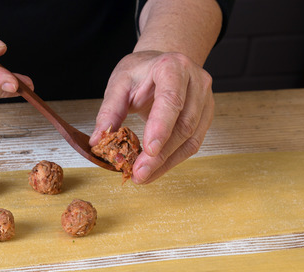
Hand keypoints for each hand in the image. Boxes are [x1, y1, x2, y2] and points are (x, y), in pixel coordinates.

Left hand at [91, 51, 213, 183]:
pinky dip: (173, 160)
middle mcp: (195, 82)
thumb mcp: (119, 83)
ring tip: (144, 176)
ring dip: (166, 162)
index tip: (150, 150)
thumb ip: (109, 111)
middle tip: (139, 173)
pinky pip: (193, 143)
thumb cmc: (141, 72)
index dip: (162, 126)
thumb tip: (98, 140)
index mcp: (173, 67)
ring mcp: (205, 100)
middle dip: (161, 154)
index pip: (171, 99)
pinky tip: (156, 169)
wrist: (162, 63)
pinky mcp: (206, 116)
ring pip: (191, 138)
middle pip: (184, 124)